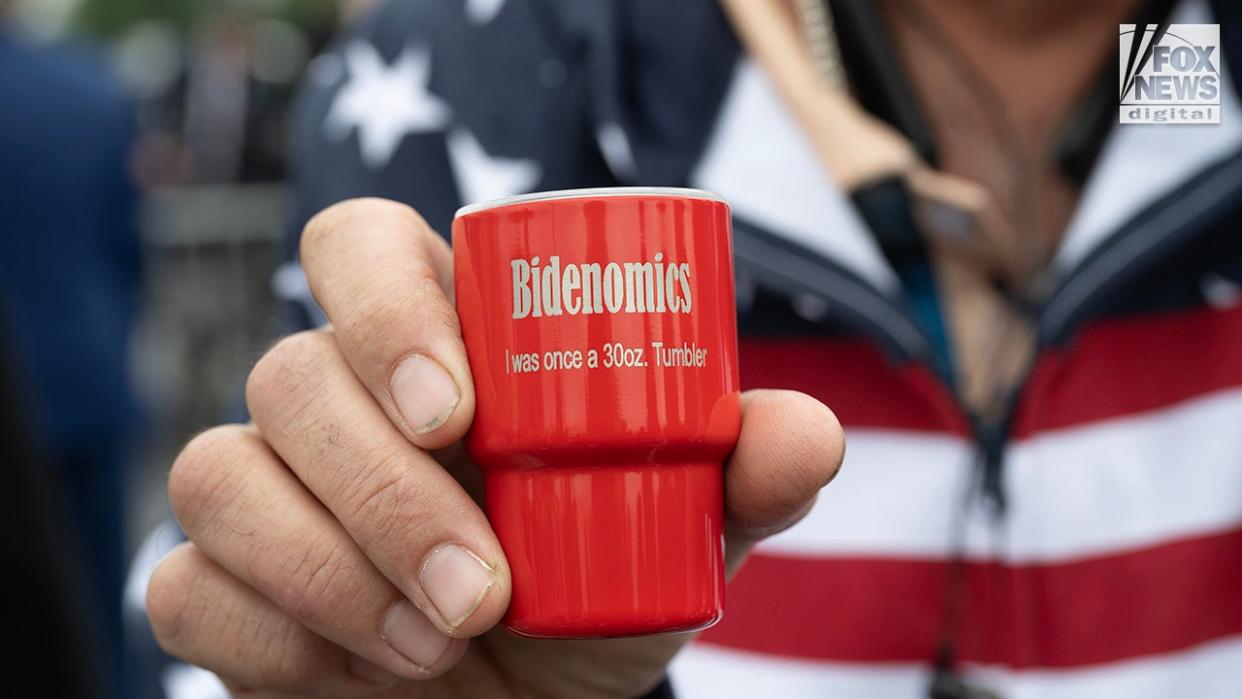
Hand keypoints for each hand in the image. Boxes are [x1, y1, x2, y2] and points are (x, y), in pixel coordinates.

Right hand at [147, 198, 844, 697]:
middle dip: (383, 488)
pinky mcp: (214, 580)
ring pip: (219, 473)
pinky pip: (185, 587)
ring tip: (442, 645)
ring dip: (329, 571)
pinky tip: (363, 676)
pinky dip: (275, 639)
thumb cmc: (596, 590)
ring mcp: (260, 484)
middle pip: (290, 371)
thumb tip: (807, 433)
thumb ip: (740, 477)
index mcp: (434, 340)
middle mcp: (332, 396)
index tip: (458, 406)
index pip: (359, 247)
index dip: (384, 304)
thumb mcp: (680, 535)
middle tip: (480, 586)